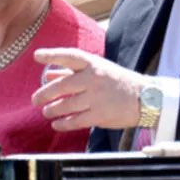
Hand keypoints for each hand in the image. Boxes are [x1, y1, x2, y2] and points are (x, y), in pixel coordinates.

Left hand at [31, 47, 147, 130]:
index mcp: (93, 64)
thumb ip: (71, 71)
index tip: (36, 56)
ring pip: (66, 105)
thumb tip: (48, 73)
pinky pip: (75, 120)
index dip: (52, 55)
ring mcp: (96, 98)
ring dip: (52, 110)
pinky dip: (63, 123)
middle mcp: (93, 79)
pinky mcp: (100, 115)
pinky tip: (57, 124)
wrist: (145, 98)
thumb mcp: (97, 70)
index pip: (69, 56)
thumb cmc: (117, 81)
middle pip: (62, 86)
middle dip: (44, 94)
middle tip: (35, 100)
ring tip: (46, 112)